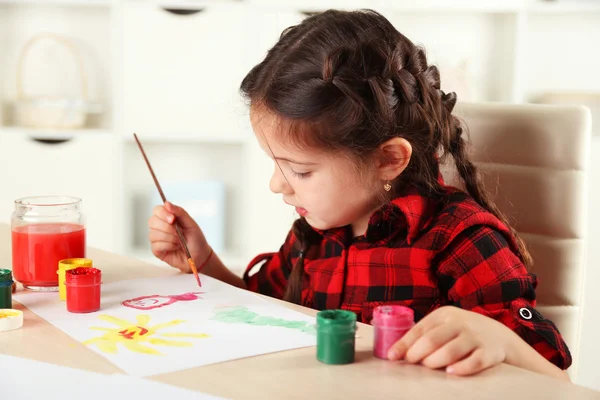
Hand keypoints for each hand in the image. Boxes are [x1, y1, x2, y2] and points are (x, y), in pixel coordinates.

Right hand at [148, 202, 209, 272]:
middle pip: (152, 221)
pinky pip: (156, 245)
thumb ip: (179, 212)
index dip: (163, 214)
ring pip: (153, 234)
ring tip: (179, 241)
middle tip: (179, 233)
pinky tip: (175, 247)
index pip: (157, 210)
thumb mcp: (190, 223)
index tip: (173, 219)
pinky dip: (168, 246)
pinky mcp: (156, 250)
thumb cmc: (196, 239)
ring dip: (170, 238)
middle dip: (167, 228)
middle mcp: (160, 227)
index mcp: (167, 218)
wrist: (200, 256)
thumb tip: (166, 203)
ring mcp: (157, 239)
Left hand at [387, 306, 516, 375]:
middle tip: (411, 362)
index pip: (420, 329)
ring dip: (435, 361)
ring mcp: (475, 337)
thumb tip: (396, 352)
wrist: (499, 336)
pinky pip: (474, 361)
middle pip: (433, 339)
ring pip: (451, 350)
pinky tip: (450, 372)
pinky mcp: (489, 352)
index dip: (404, 344)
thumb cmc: (462, 333)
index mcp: (444, 315)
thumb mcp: (445, 326)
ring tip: (428, 366)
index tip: (392, 357)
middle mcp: (459, 323)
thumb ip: (425, 335)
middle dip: (417, 353)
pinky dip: (461, 368)